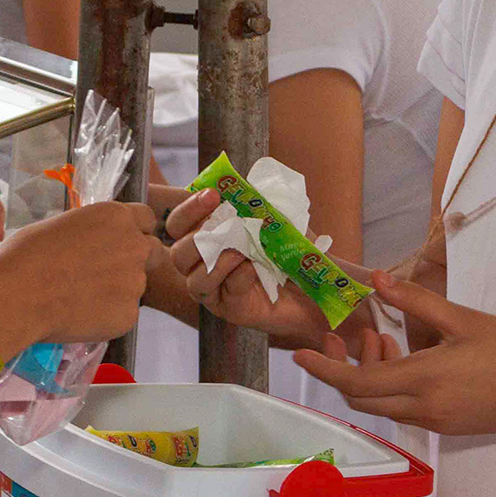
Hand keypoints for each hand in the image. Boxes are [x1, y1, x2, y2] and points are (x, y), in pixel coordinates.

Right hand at [0, 200, 156, 348]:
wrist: (16, 296)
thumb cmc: (26, 256)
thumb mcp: (61, 226)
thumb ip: (91, 232)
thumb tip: (92, 242)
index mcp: (116, 217)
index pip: (146, 219)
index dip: (134, 231)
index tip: (119, 242)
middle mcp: (134, 245)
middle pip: (152, 252)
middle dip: (136, 261)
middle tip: (106, 274)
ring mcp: (135, 282)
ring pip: (135, 286)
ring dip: (118, 291)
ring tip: (80, 297)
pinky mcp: (128, 315)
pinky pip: (123, 314)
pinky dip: (107, 316)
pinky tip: (79, 315)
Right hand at [162, 188, 347, 352]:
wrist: (317, 285)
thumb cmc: (293, 250)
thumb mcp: (278, 219)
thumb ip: (258, 204)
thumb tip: (242, 187)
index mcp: (209, 238)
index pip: (179, 224)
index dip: (189, 209)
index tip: (213, 195)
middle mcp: (205, 265)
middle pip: (178, 254)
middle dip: (197, 236)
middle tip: (228, 223)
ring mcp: (216, 290)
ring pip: (195, 279)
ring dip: (218, 260)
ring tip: (241, 250)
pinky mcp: (232, 309)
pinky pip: (224, 292)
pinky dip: (238, 276)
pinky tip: (254, 268)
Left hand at [292, 271, 495, 436]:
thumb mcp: (463, 319)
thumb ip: (416, 302)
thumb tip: (377, 280)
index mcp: (423, 380)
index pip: (356, 382)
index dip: (325, 368)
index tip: (301, 352)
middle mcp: (422, 408)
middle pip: (363, 398)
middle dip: (345, 369)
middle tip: (345, 335)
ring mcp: (436, 422)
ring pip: (384, 405)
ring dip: (372, 375)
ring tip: (385, 335)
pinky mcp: (450, 425)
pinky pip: (406, 408)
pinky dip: (394, 385)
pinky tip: (409, 356)